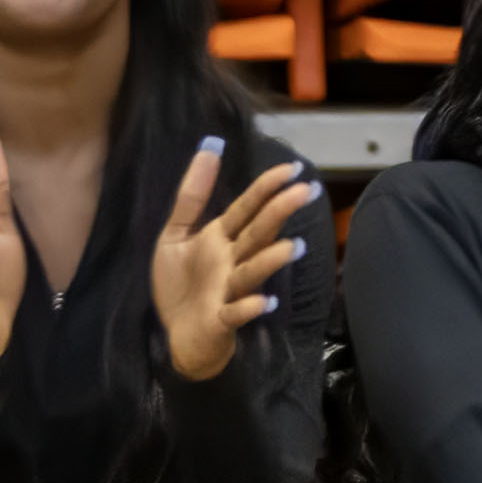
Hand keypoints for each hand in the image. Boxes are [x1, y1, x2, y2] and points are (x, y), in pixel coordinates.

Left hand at [148, 141, 315, 384]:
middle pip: (257, 234)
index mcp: (220, 239)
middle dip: (279, 213)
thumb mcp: (175, 234)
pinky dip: (248, 308)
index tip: (292, 169)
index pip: (247, 208)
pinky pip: (236, 313)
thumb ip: (191, 196)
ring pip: (252, 272)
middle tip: (305, 192)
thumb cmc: (180, 284)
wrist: (175, 334)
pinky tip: (261, 302)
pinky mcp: (221, 319)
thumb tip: (209, 148)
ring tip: (292, 246)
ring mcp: (229, 290)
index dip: (266, 188)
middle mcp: (231, 261)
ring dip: (270, 260)